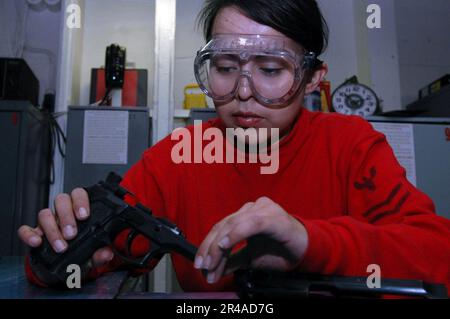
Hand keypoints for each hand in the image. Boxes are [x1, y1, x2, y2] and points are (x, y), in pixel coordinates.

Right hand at [17, 188, 113, 267]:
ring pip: (45, 214)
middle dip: (66, 217)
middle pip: (61, 201)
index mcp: (80, 210)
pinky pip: (26, 229)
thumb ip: (101, 252)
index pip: (79, 194)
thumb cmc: (85, 252)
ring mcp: (49, 222)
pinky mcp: (35, 233)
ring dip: (52, 229)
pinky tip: (37, 242)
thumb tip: (106, 253)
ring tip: (61, 245)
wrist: (70, 267)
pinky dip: (29, 234)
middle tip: (72, 234)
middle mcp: (64, 212)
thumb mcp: (96, 253)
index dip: (80, 202)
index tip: (84, 216)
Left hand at [194, 197, 308, 283]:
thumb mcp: (251, 258)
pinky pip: (250, 224)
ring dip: (219, 248)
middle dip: (210, 249)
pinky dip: (235, 235)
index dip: (207, 246)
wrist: (307, 250)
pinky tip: (224, 245)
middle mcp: (251, 208)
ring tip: (213, 266)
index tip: (200, 265)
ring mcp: (262, 209)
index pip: (220, 228)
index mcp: (245, 214)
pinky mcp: (273, 217)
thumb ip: (233, 260)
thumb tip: (213, 268)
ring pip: (232, 225)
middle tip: (203, 268)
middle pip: (223, 225)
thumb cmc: (280, 251)